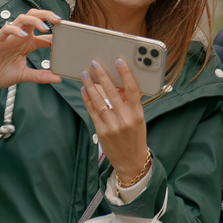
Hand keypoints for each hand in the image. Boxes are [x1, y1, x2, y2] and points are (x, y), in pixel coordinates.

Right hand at [0, 9, 61, 98]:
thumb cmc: (0, 74)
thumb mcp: (24, 76)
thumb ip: (40, 76)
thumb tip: (59, 79)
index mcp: (28, 44)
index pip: (45, 34)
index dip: (56, 33)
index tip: (68, 35)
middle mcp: (20, 37)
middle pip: (34, 18)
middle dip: (47, 15)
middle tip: (58, 20)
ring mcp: (9, 37)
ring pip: (22, 19)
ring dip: (34, 20)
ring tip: (44, 26)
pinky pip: (6, 29)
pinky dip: (15, 30)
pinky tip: (23, 35)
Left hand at [80, 58, 148, 182]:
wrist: (131, 161)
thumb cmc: (135, 137)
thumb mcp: (138, 119)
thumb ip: (130, 103)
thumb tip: (119, 85)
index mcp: (137, 113)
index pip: (132, 89)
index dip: (125, 73)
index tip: (119, 61)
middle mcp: (125, 118)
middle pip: (112, 92)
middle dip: (102, 76)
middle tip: (95, 64)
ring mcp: (112, 125)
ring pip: (99, 101)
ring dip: (90, 86)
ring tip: (85, 74)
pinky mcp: (101, 131)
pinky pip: (92, 111)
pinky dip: (87, 99)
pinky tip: (83, 90)